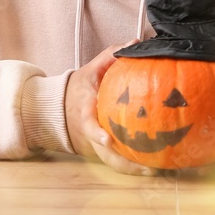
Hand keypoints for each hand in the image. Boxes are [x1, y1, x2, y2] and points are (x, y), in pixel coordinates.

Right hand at [64, 42, 157, 175]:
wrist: (60, 107)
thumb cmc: (79, 87)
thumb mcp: (91, 68)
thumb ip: (110, 55)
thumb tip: (134, 43)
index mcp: (84, 111)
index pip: (88, 123)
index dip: (96, 133)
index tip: (107, 140)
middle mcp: (88, 132)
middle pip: (103, 152)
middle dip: (123, 163)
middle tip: (147, 167)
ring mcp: (94, 143)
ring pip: (110, 161)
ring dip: (130, 169)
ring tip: (154, 171)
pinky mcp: (100, 149)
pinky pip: (115, 161)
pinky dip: (131, 165)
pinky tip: (152, 167)